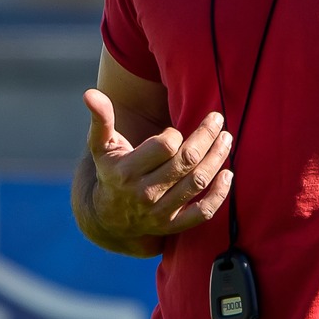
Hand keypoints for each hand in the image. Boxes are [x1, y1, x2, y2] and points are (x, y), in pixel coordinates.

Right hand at [83, 89, 233, 241]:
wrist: (108, 218)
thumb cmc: (109, 172)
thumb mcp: (100, 147)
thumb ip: (100, 119)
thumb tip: (90, 93)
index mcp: (126, 171)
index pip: (164, 146)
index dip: (175, 134)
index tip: (175, 131)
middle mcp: (144, 193)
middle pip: (186, 161)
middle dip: (206, 136)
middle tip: (217, 119)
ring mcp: (160, 212)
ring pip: (197, 182)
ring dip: (217, 158)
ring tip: (226, 139)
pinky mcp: (173, 225)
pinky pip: (202, 212)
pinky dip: (219, 194)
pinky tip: (228, 175)